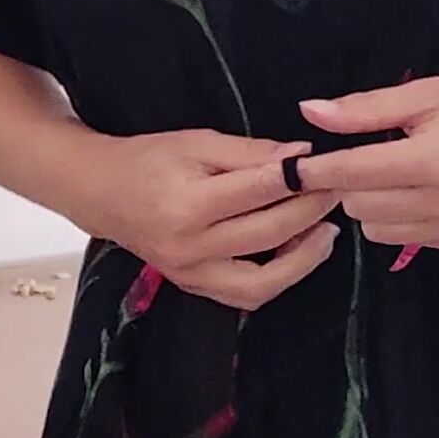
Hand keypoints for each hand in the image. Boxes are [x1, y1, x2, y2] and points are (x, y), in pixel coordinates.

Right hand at [76, 127, 341, 308]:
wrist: (101, 193)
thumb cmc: (149, 159)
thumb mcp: (197, 142)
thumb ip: (251, 153)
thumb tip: (303, 157)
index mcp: (187, 204)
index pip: (258, 191)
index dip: (300, 178)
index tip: (328, 164)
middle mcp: (190, 247)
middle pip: (268, 234)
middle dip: (310, 211)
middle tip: (337, 190)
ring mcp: (191, 274)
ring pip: (264, 281)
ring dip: (304, 258)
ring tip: (326, 231)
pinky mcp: (195, 288)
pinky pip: (247, 295)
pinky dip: (279, 278)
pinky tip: (297, 253)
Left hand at [295, 74, 438, 253]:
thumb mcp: (429, 93)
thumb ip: (366, 110)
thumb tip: (309, 113)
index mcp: (435, 160)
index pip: (353, 172)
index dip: (315, 169)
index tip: (291, 165)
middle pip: (357, 206)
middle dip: (349, 182)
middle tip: (360, 155)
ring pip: (375, 229)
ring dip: (371, 203)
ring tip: (394, 172)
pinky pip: (403, 238)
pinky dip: (399, 217)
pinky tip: (420, 190)